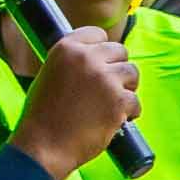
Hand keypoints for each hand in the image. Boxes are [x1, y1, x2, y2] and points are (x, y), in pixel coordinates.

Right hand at [11, 23, 139, 177]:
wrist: (43, 145)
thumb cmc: (43, 116)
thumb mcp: (50, 74)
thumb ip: (73, 63)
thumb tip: (97, 59)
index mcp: (66, 48)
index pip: (97, 34)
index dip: (102, 50)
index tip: (102, 63)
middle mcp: (87, 58)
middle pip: (120, 51)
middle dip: (117, 69)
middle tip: (109, 88)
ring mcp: (104, 79)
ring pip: (132, 73)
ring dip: (127, 88)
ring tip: (113, 104)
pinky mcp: (118, 101)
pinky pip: (135, 101)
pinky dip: (130, 112)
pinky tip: (116, 120)